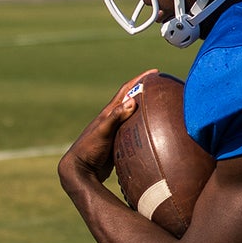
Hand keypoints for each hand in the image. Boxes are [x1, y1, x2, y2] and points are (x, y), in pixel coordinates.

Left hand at [58, 69, 156, 188]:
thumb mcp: (103, 131)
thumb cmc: (89, 149)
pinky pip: (134, 131)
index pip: (126, 90)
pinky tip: (153, 133)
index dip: (140, 79)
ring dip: (145, 110)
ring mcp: (115, 131)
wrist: (80, 171)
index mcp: (109, 113)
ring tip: (160, 108)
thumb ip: (116, 117)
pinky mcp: (117, 143)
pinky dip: (143, 128)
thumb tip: (132, 101)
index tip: (154, 72)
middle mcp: (112, 119)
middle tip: (161, 87)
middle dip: (145, 92)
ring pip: (133, 116)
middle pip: (131, 100)